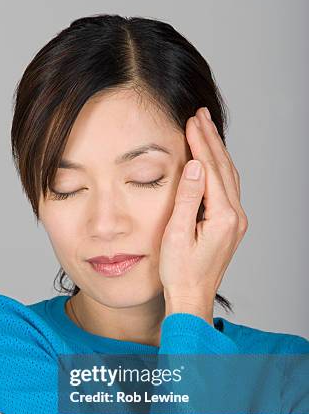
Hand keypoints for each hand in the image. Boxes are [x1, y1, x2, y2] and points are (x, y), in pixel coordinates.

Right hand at [159, 107, 247, 323]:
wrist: (192, 297)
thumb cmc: (180, 272)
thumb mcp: (177, 235)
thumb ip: (188, 199)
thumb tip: (196, 166)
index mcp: (224, 217)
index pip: (212, 170)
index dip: (200, 143)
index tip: (191, 121)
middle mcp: (235, 217)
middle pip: (224, 169)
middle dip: (211, 140)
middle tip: (199, 115)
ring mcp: (235, 221)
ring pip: (228, 177)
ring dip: (216, 152)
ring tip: (205, 129)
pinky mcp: (230, 225)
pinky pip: (227, 189)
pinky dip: (219, 168)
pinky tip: (211, 160)